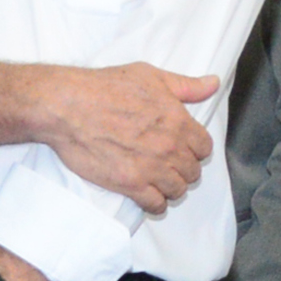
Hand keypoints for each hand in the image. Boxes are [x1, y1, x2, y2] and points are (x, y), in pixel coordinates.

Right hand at [40, 64, 218, 213]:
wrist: (67, 106)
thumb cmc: (104, 87)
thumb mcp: (150, 76)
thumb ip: (186, 86)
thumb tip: (213, 83)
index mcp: (178, 121)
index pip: (204, 147)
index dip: (195, 149)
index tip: (184, 149)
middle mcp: (169, 147)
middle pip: (192, 171)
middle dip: (183, 169)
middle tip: (169, 166)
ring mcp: (151, 168)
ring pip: (178, 190)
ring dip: (171, 187)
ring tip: (160, 182)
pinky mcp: (130, 184)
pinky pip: (156, 204)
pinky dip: (155, 204)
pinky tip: (149, 197)